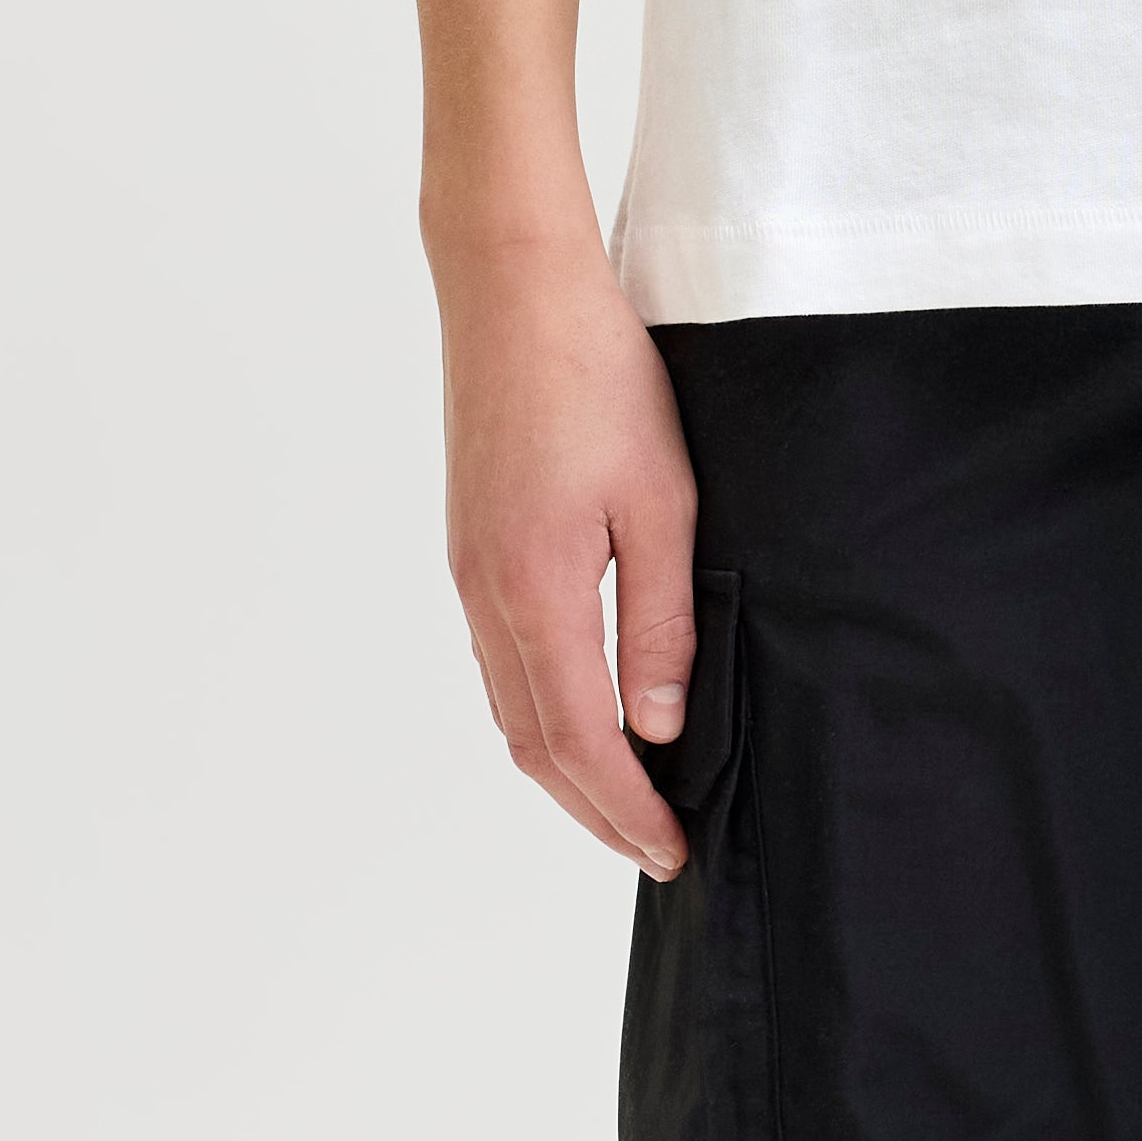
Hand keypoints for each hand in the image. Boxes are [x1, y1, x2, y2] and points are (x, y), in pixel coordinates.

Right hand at [435, 234, 701, 870]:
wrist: (513, 291)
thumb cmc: (598, 377)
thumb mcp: (663, 500)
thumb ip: (660, 621)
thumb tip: (658, 726)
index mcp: (536, 589)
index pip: (580, 738)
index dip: (626, 808)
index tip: (671, 849)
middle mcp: (487, 594)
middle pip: (532, 742)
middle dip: (593, 808)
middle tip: (655, 849)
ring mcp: (470, 572)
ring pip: (509, 706)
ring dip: (565, 767)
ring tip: (625, 799)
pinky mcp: (472, 546)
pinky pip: (499, 661)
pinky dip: (541, 712)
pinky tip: (581, 714)